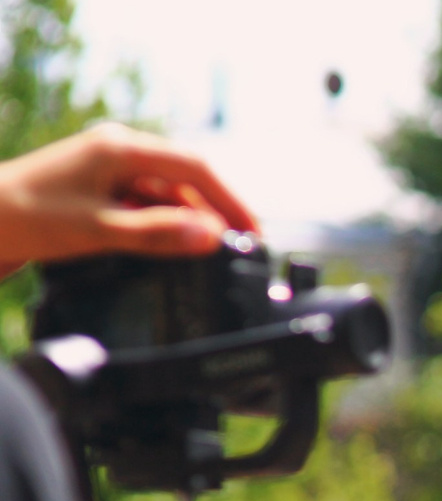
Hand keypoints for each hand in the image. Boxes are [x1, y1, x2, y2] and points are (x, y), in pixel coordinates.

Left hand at [0, 124, 256, 270]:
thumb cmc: (31, 218)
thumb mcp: (101, 230)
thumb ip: (159, 233)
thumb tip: (211, 235)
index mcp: (121, 149)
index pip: (195, 168)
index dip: (230, 201)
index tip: (252, 232)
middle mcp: (118, 149)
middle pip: (185, 178)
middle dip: (215, 211)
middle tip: (239, 247)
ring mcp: (109, 166)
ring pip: (167, 191)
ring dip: (189, 219)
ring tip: (209, 253)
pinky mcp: (101, 184)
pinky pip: (146, 199)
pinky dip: (165, 221)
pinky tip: (173, 245)